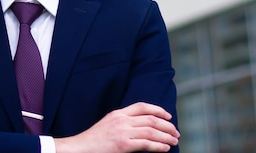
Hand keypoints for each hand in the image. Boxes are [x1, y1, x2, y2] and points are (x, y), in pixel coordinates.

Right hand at [54, 102, 179, 152]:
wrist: (80, 148)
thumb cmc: (94, 141)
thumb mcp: (108, 125)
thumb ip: (123, 122)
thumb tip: (141, 127)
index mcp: (118, 113)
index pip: (142, 106)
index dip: (158, 109)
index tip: (168, 116)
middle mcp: (121, 120)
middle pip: (150, 119)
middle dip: (166, 126)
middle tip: (175, 133)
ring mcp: (123, 132)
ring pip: (151, 131)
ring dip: (166, 137)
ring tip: (174, 141)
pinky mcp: (124, 145)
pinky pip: (147, 144)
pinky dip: (159, 146)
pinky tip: (165, 149)